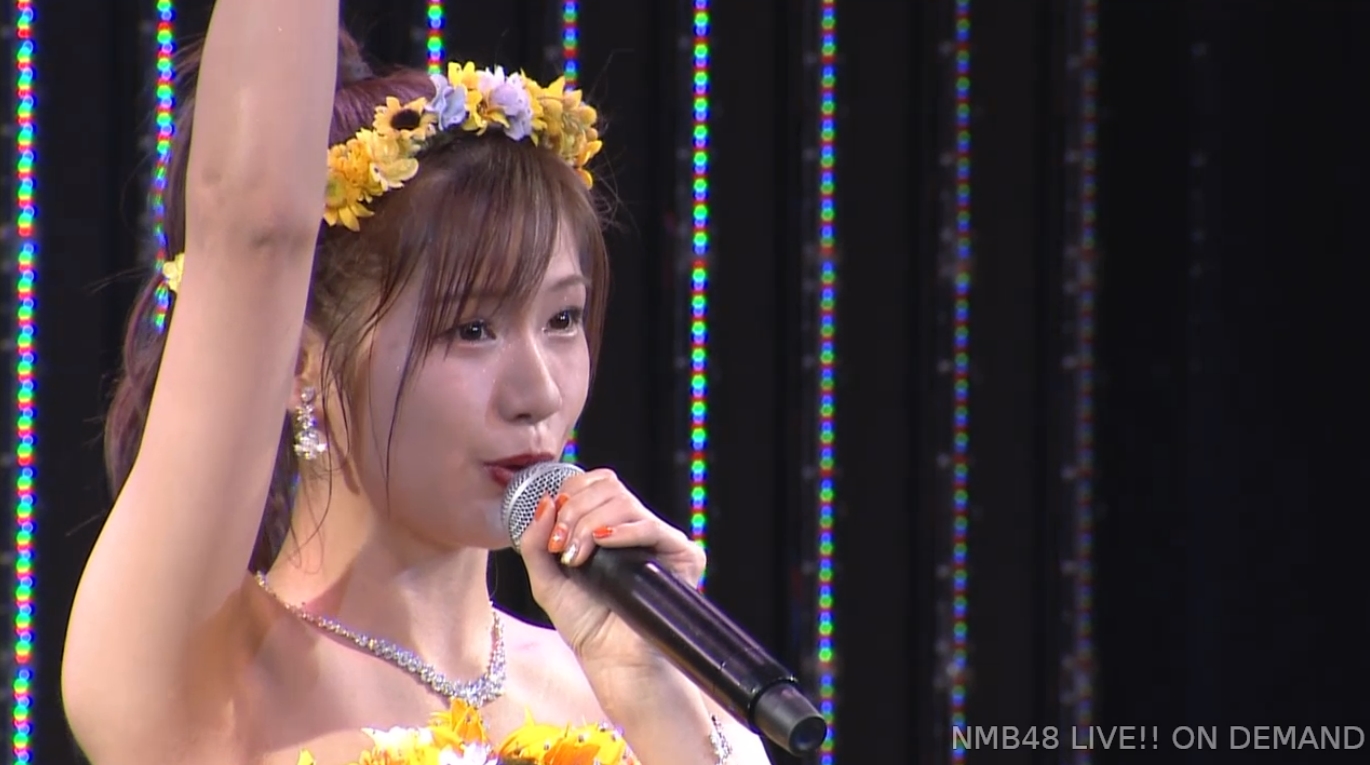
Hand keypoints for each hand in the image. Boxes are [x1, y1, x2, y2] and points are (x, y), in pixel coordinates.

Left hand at [516, 468, 705, 666]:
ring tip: (577, 558)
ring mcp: (659, 539)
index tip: (553, 531)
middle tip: (561, 547)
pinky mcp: (681, 554)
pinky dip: (622, 530)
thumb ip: (536, 543)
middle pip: (608, 487)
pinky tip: (602, 543)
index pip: (595, 483)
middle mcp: (636, 527)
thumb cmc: (586, 624)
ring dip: (590, 524)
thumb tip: (546, 503)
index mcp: (609, 526)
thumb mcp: (547, 581)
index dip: (570, 494)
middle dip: (575, 512)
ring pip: (624, 502)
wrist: (612, 660)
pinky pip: (652, 526)